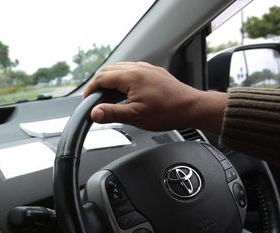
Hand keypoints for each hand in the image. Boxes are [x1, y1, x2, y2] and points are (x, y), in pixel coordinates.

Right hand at [83, 62, 225, 132]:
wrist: (192, 108)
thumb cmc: (167, 112)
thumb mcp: (135, 116)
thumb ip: (112, 113)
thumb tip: (94, 113)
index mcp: (131, 77)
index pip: (101, 78)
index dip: (91, 90)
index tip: (87, 101)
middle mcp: (138, 68)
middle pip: (108, 70)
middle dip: (98, 84)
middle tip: (95, 99)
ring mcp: (147, 68)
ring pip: (120, 68)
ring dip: (110, 80)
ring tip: (108, 96)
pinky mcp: (154, 72)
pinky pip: (132, 69)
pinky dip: (122, 78)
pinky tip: (126, 91)